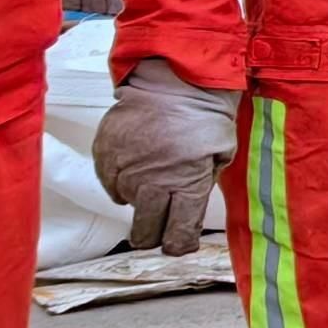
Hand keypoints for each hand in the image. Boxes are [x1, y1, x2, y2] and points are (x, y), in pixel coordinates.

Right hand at [92, 62, 241, 254]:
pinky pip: (110, 185)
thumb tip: (189, 208)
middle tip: (159, 224)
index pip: (178, 236)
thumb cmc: (205, 115)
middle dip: (153, 235)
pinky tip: (137, 163)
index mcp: (187, 187)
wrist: (174, 82)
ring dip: (139, 199)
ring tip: (153, 175)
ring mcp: (126, 173)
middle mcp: (153, 186)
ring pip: (127, 208)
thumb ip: (205, 184)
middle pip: (146, 234)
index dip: (178, 244)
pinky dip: (122, 180)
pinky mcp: (106, 159)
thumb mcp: (222, 153)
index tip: (178, 242)